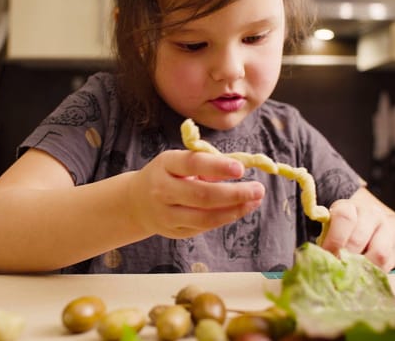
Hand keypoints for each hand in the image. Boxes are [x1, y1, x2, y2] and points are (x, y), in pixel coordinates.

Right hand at [126, 150, 264, 238]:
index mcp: (165, 165)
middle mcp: (162, 190)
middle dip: (234, 194)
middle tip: (258, 189)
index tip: (241, 169)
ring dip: (234, 210)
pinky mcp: (174, 232)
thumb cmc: (167, 175)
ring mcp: (166, 214)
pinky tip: (240, 210)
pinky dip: (225, 218)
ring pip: (205, 217)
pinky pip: (203, 227)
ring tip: (254, 201)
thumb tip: (238, 170)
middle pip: (202, 195)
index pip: (192, 164)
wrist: (137, 201)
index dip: (217, 167)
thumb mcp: (179, 162)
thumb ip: (205, 164)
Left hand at [320, 199, 394, 271]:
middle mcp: (370, 214)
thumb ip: (325, 239)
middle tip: (336, 268)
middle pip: (358, 237)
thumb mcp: (332, 228)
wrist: (374, 228)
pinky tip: (362, 276)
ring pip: (378, 252)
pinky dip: (373, 273)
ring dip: (361, 266)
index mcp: (349, 207)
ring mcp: (386, 229)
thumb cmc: (344, 231)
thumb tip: (315, 259)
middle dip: (345, 256)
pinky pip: (387, 264)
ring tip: (350, 274)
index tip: (326, 255)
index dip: (334, 239)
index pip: (344, 217)